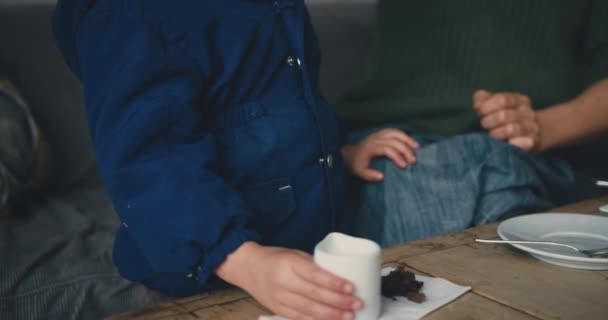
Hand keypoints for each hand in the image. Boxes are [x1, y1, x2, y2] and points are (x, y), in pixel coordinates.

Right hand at [216, 242, 361, 319]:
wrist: (247, 267)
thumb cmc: (274, 258)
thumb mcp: (294, 254)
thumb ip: (313, 266)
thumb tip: (338, 277)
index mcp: (289, 263)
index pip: (315, 274)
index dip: (334, 283)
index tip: (351, 287)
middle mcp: (283, 281)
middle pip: (315, 295)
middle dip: (339, 301)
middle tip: (357, 304)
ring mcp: (279, 298)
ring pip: (309, 310)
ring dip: (331, 315)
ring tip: (349, 316)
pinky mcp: (277, 309)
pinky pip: (299, 318)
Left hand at [341, 128, 418, 181]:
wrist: (348, 154)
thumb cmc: (355, 164)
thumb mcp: (359, 172)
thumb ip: (369, 175)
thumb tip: (382, 177)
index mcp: (371, 147)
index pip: (387, 149)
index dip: (397, 156)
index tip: (404, 166)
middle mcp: (375, 139)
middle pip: (394, 141)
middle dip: (406, 150)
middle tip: (413, 161)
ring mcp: (378, 134)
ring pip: (396, 133)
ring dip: (407, 139)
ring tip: (417, 148)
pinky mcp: (380, 133)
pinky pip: (394, 131)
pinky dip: (403, 135)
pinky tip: (410, 141)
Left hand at [473, 90, 540, 150]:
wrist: (535, 133)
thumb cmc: (507, 117)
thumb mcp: (496, 104)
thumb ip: (483, 100)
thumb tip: (477, 104)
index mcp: (520, 100)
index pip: (503, 99)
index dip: (487, 106)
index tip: (480, 112)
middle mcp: (528, 112)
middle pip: (504, 115)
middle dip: (488, 121)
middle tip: (484, 125)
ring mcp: (532, 127)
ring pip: (512, 129)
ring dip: (496, 133)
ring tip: (492, 134)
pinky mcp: (533, 142)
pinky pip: (524, 142)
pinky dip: (513, 143)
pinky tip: (506, 143)